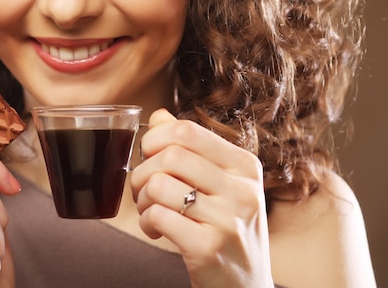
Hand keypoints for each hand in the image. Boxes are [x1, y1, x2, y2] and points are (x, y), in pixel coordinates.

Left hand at [130, 109, 273, 287]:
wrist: (245, 287)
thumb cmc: (225, 230)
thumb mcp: (220, 185)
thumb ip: (190, 149)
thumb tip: (159, 116)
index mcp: (244, 166)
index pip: (187, 130)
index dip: (154, 139)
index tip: (149, 157)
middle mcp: (243, 189)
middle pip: (169, 156)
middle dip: (142, 172)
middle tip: (144, 191)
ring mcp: (228, 219)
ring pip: (158, 185)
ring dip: (141, 200)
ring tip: (150, 212)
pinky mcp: (208, 247)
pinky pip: (157, 216)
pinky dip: (146, 223)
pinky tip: (156, 231)